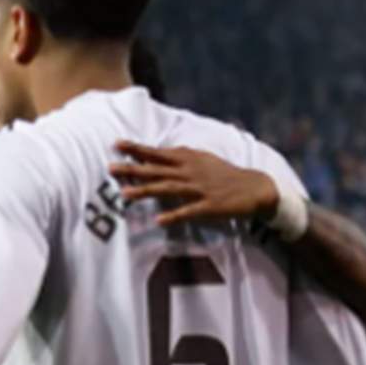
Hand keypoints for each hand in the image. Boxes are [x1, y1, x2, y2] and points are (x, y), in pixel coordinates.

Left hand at [110, 142, 278, 227]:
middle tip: (110, 168)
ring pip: (168, 189)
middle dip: (133, 169)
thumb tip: (157, 153)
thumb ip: (180, 157)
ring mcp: (199, 189)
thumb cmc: (224, 174)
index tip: (117, 144)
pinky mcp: (209, 206)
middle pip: (157, 170)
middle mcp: (191, 172)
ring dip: (146, 191)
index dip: (137, 149)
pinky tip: (158, 220)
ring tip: (125, 195)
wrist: (255, 188)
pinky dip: (174, 215)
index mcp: (189, 160)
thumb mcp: (202, 160)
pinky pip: (189, 212)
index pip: (158, 153)